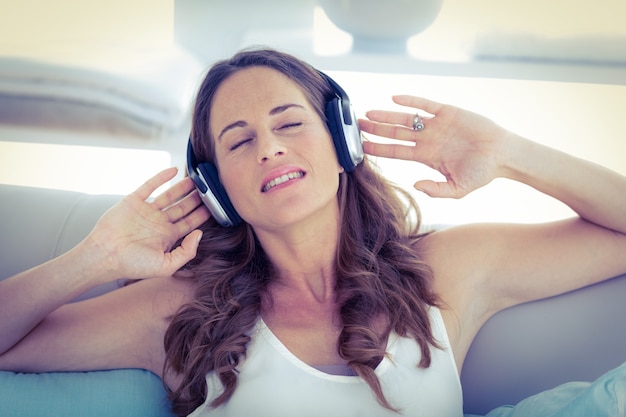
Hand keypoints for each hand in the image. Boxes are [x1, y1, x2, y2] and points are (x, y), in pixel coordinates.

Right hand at [85, 167, 210, 280]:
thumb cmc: (133, 265)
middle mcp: (159, 222)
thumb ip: (186, 252)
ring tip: (196, 178)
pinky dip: (161, 177)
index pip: (190, 222)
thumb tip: (200, 234)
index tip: (216, 205)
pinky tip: (174, 169)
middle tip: (210, 188)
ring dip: (183, 186)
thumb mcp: (165, 266)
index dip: (203, 214)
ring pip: (169, 195)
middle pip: (183, 207)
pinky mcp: (134, 201)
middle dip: (197, 198)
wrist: (104, 256)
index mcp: (168, 237)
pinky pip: (150, 185)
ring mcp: (147, 211)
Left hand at [359, 95, 512, 197]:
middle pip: (395, 133)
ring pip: (406, 118)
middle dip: (376, 129)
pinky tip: (395, 98)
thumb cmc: (481, 173)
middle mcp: (427, 139)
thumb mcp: (458, 189)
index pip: (396, 151)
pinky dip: (412, 101)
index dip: (379, 149)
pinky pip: (426, 105)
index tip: (361, 147)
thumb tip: (416, 186)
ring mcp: (436, 125)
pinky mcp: (448, 112)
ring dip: (387, 115)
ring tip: (369, 113)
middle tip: (357, 125)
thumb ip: (436, 190)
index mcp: (426, 156)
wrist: (503, 155)